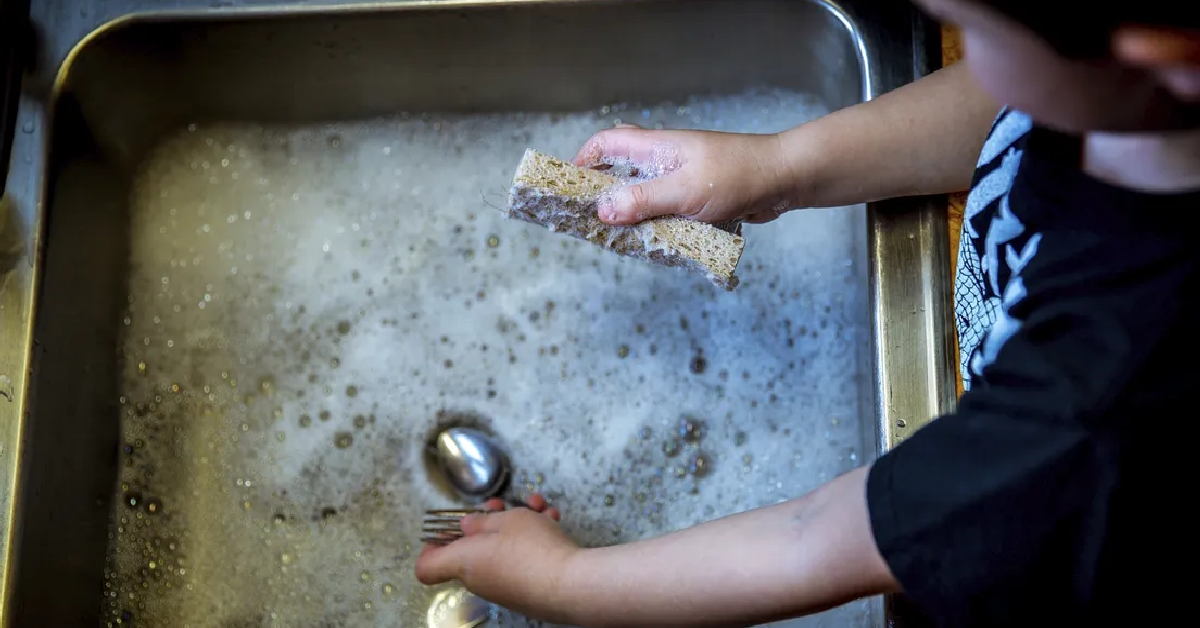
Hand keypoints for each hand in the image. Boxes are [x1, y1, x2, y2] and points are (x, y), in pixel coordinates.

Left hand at [415, 494, 579, 623]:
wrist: (571, 585)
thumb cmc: (533, 550)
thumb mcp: (506, 520)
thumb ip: (482, 521)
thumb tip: (467, 527)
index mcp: (464, 562)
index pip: (427, 567)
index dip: (430, 546)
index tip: (443, 528)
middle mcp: (480, 579)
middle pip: (471, 549)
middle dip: (488, 521)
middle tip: (502, 505)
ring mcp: (504, 587)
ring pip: (502, 549)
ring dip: (518, 524)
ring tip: (537, 507)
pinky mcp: (527, 590)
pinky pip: (522, 560)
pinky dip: (534, 540)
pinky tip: (551, 521)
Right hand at [573, 124, 796, 224]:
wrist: (784, 179)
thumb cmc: (737, 176)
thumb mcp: (684, 191)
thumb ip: (642, 200)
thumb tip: (602, 209)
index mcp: (657, 147)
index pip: (607, 143)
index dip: (583, 161)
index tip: (568, 188)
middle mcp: (664, 159)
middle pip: (621, 170)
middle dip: (603, 194)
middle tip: (590, 221)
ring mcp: (681, 177)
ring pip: (643, 194)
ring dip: (631, 215)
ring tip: (618, 239)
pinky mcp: (695, 197)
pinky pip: (665, 210)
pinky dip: (656, 224)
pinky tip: (653, 244)